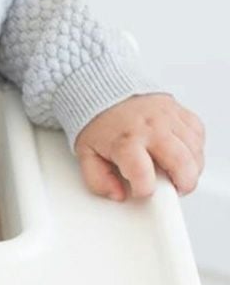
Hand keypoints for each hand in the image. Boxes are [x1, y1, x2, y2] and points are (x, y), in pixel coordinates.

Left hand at [73, 93, 204, 200]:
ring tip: (178, 173)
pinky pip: (198, 133)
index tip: (141, 190)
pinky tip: (182, 153)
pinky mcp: (178, 110)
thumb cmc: (98, 122)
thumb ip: (98, 179)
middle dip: (183, 185)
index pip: (143, 176)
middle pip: (181, 165)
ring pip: (195, 151)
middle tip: (174, 188)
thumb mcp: (87, 154)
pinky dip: (195, 148)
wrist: (103, 89)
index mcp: (125, 141)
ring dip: (192, 169)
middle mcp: (151, 129)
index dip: (144, 191)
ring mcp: (167, 118)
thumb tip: (117, 195)